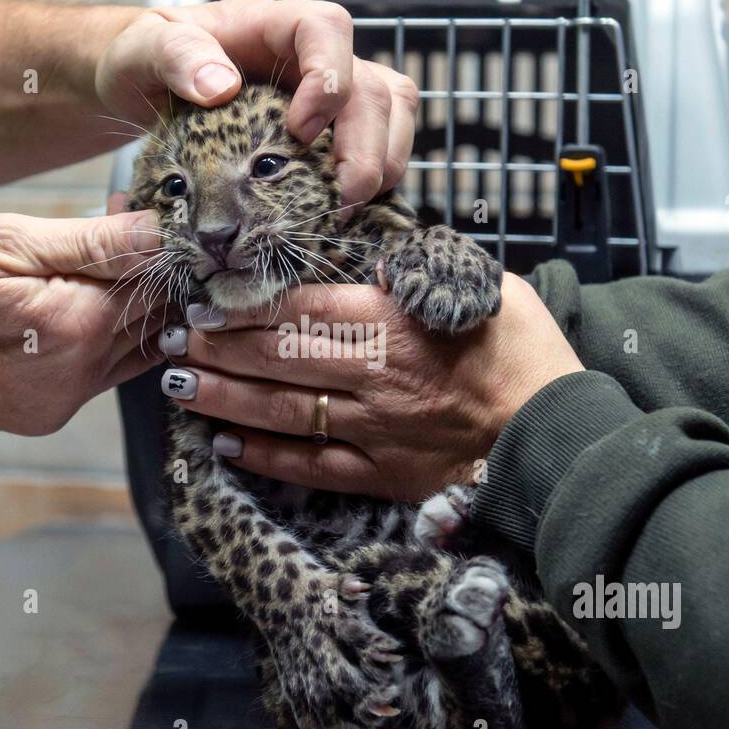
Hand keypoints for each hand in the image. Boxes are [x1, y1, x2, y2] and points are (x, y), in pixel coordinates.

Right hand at [0, 202, 167, 434]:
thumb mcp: (1, 240)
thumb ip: (91, 241)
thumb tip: (158, 233)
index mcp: (78, 324)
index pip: (153, 279)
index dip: (146, 241)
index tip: (120, 208)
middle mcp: (82, 373)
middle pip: (150, 318)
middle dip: (140, 273)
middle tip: (102, 234)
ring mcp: (64, 401)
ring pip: (132, 349)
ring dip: (124, 310)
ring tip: (78, 271)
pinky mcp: (46, 415)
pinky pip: (99, 375)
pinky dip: (97, 341)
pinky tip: (57, 311)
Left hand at [95, 0, 418, 209]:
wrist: (141, 91)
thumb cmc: (144, 63)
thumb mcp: (141, 51)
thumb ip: (173, 57)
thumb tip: (221, 85)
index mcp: (269, 28)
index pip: (326, 30)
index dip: (329, 78)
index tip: (299, 130)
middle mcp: (309, 59)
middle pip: (375, 86)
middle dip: (367, 146)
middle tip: (339, 197)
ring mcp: (328, 97)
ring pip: (392, 114)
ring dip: (385, 165)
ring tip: (347, 208)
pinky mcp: (332, 133)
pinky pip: (382, 146)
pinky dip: (378, 181)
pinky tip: (346, 212)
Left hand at [156, 274, 583, 501]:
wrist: (560, 433)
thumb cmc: (527, 352)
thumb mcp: (481, 286)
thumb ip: (420, 269)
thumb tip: (373, 252)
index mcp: (394, 322)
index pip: (299, 309)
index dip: (242, 306)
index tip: (202, 298)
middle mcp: (373, 376)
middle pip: (276, 358)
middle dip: (215, 347)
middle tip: (167, 336)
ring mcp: (374, 430)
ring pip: (280, 413)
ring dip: (223, 398)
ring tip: (176, 383)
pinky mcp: (383, 475)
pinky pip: (312, 467)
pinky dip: (266, 458)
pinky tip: (227, 446)